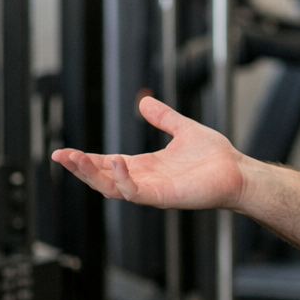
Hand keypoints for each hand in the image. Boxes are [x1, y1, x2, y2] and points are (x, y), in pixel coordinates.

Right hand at [51, 95, 245, 210]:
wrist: (239, 172)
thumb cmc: (216, 157)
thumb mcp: (183, 129)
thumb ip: (163, 117)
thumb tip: (144, 102)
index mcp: (146, 166)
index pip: (107, 164)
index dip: (86, 159)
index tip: (65, 152)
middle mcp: (145, 180)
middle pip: (102, 178)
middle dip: (80, 168)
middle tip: (60, 156)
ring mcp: (153, 190)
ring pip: (112, 188)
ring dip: (91, 175)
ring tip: (75, 159)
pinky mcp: (164, 197)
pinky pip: (135, 192)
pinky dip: (122, 179)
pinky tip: (115, 161)